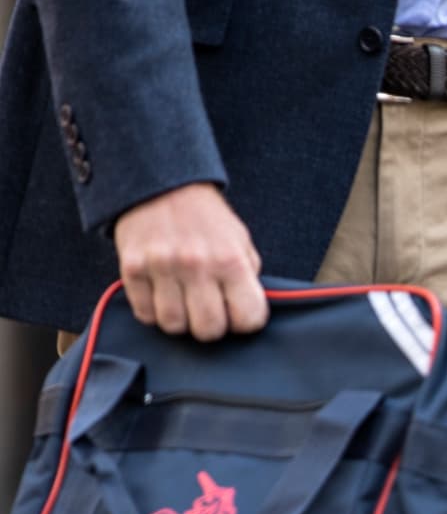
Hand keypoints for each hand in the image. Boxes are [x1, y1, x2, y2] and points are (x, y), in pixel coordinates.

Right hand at [113, 183, 267, 340]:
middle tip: (208, 310)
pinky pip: (144, 314)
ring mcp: (161, 267)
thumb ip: (247, 277)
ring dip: (180, 320)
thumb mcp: (240, 241)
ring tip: (183, 302)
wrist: (160, 182)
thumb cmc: (206, 218)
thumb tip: (248, 312)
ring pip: (173, 326)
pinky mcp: (132, 268)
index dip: (245, 322)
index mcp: (230, 259)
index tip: (238, 314)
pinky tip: (161, 294)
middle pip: (208, 330)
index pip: (248, 318)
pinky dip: (153, 311)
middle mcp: (197, 264)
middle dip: (211, 326)